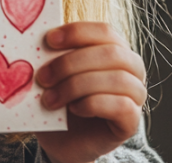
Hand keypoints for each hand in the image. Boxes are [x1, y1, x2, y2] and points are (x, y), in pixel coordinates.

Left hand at [32, 22, 146, 162]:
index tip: (48, 40)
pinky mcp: (131, 121)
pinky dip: (92, 104)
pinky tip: (73, 109)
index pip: (104, 31)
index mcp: (114, 47)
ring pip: (117, 79)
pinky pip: (121, 106)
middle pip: (111, 54)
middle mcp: (132, 68)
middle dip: (71, 63)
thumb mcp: (53, 73)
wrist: (62, 140)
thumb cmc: (59, 97)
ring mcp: (136, 95)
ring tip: (49, 99)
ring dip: (76, 86)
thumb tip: (36, 40)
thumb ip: (52, 55)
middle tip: (42, 77)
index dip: (77, 32)